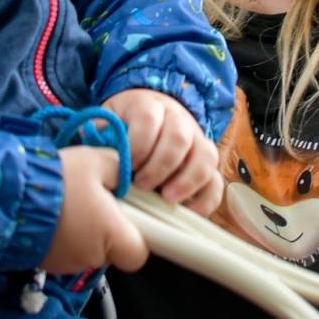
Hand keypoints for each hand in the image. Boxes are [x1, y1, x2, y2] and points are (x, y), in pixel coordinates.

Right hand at [39, 146, 148, 274]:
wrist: (7, 197)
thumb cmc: (58, 180)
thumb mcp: (96, 161)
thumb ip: (120, 169)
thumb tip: (125, 177)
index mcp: (112, 236)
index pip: (138, 254)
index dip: (138, 236)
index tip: (129, 215)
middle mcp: (92, 257)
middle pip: (111, 249)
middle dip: (107, 227)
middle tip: (94, 199)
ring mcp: (67, 263)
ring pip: (87, 249)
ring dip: (84, 230)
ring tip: (68, 202)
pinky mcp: (46, 262)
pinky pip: (66, 249)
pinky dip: (64, 234)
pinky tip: (54, 212)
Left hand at [103, 88, 224, 215]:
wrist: (149, 114)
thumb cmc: (124, 125)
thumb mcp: (109, 121)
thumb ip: (102, 136)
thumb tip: (102, 157)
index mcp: (150, 106)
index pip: (149, 120)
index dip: (139, 145)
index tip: (127, 166)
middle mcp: (179, 119)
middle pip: (179, 138)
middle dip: (161, 165)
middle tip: (143, 185)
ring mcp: (197, 140)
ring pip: (205, 156)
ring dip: (187, 180)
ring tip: (167, 199)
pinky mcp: (206, 163)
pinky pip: (216, 181)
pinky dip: (206, 198)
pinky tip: (189, 212)